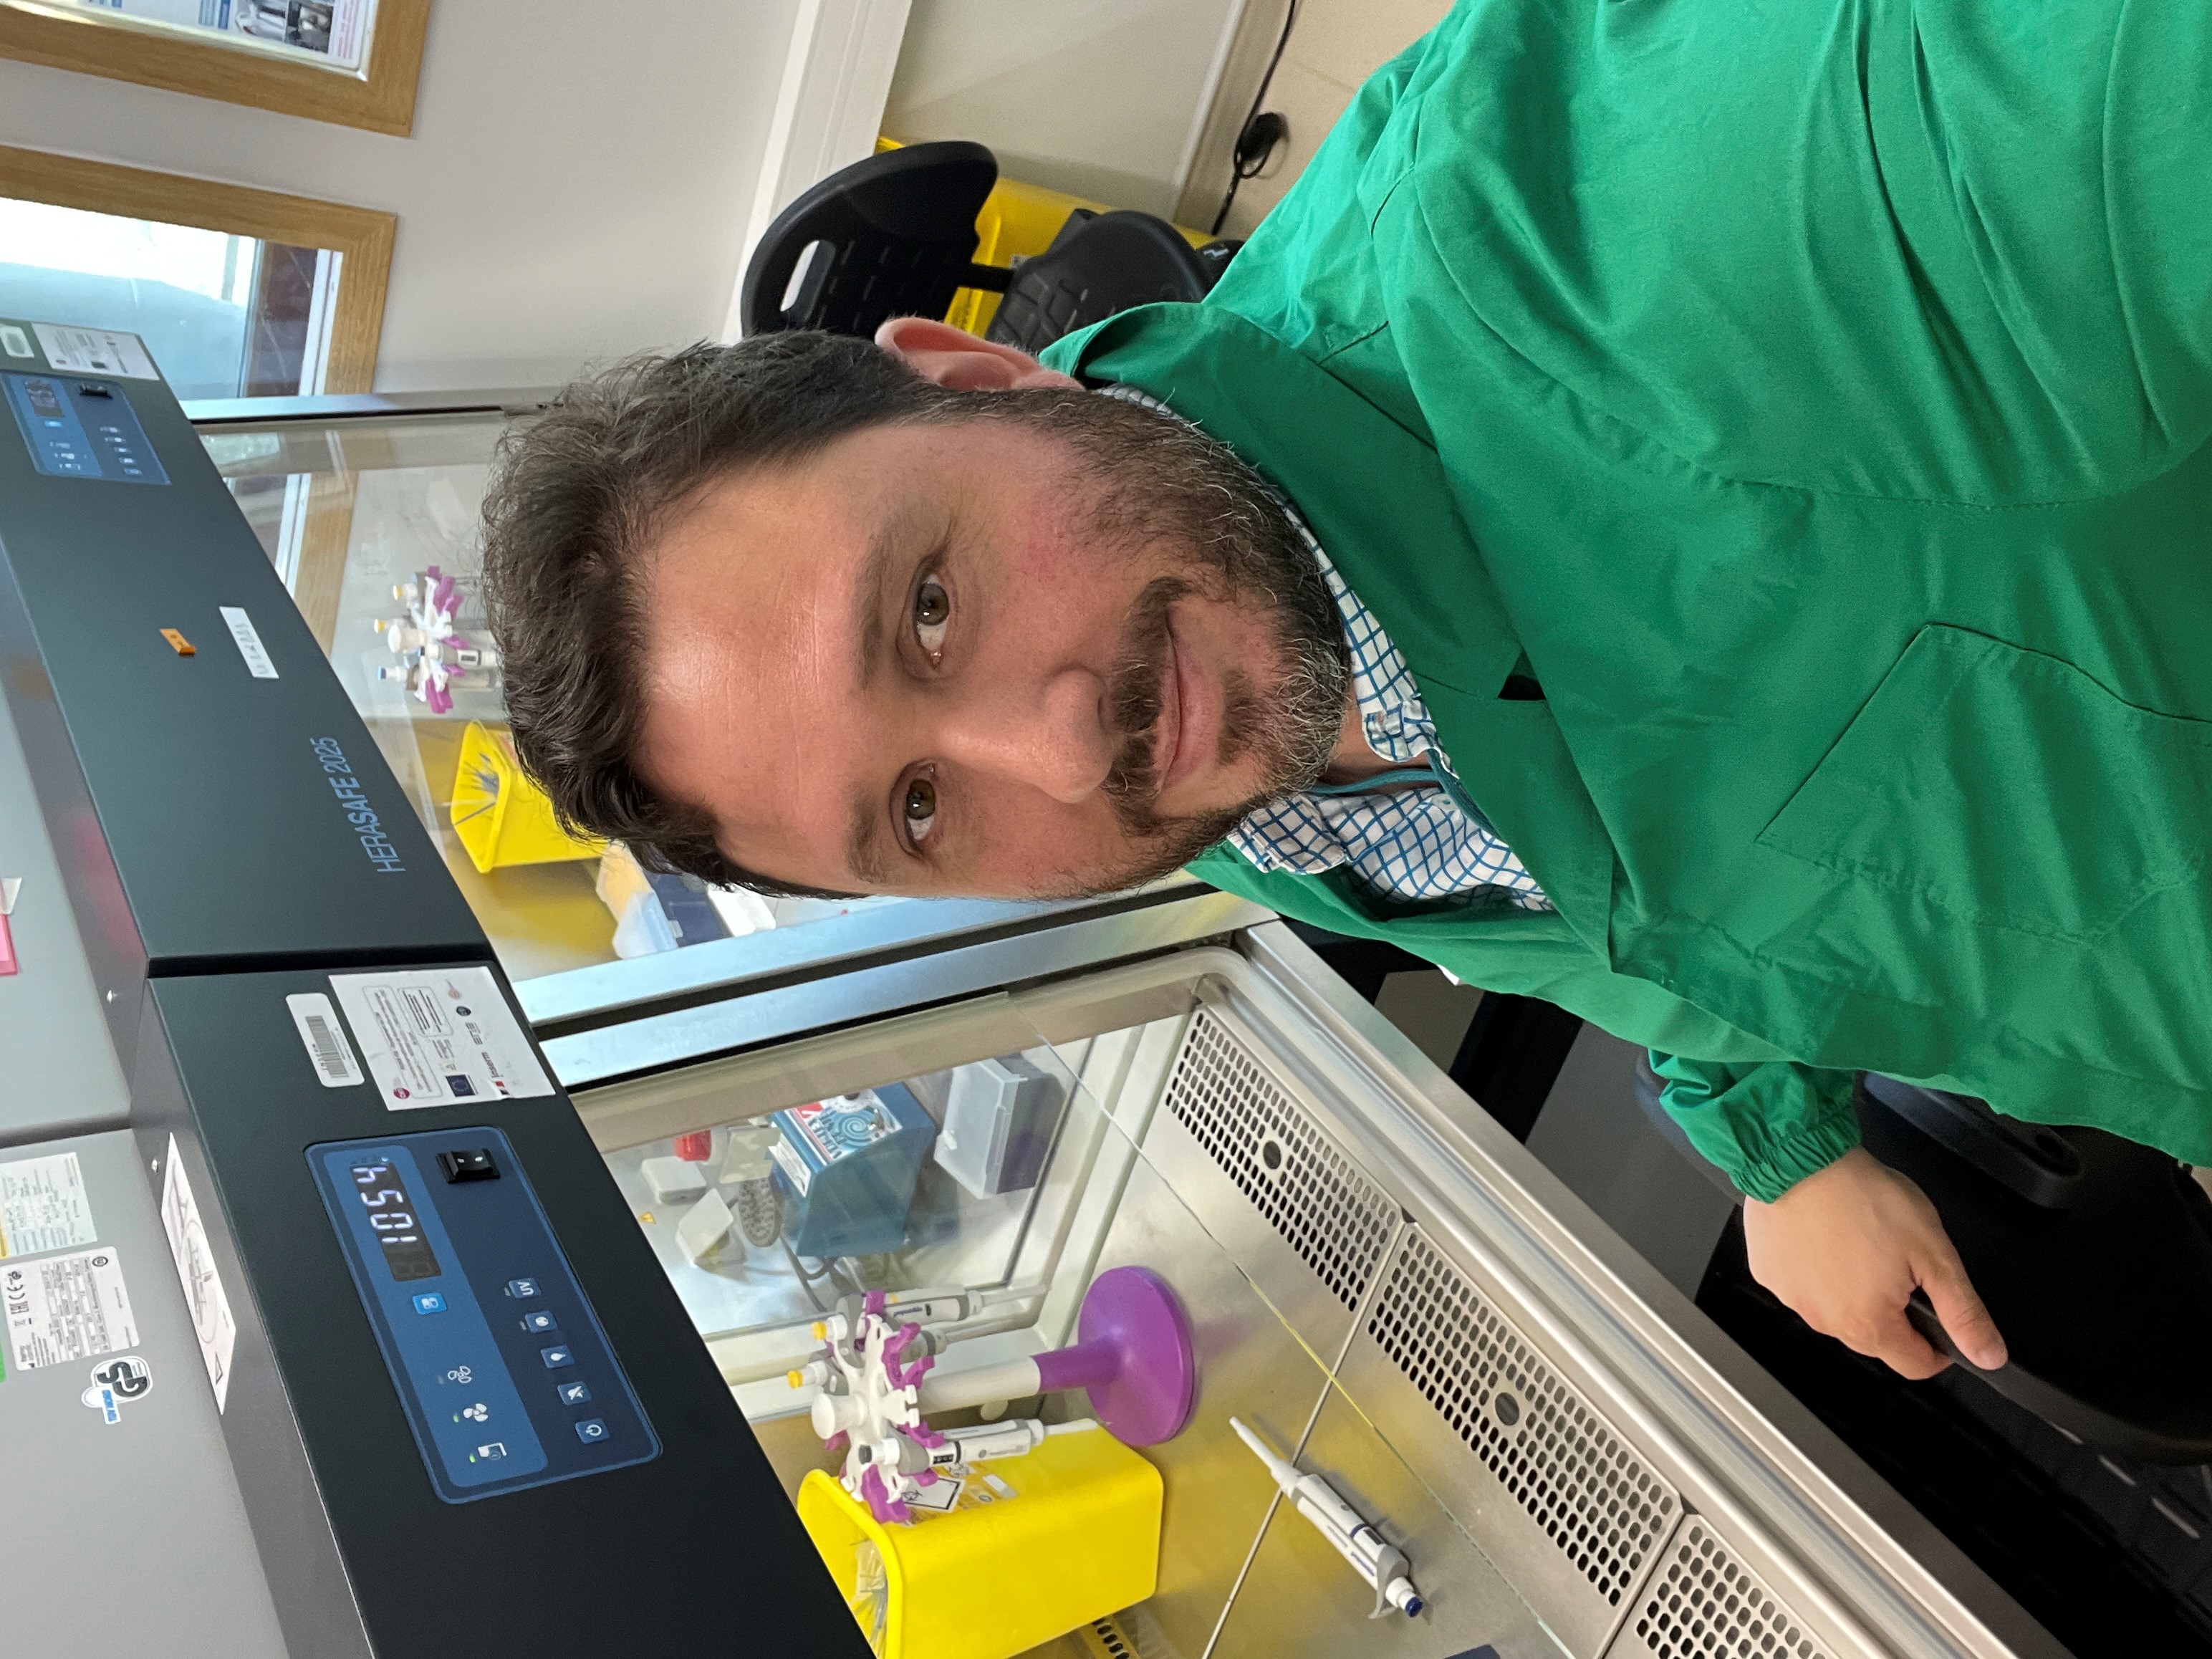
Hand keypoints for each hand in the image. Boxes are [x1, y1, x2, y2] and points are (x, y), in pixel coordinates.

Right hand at [1742, 1147, 2006, 1378]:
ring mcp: (1791, 1298)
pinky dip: (1814, 1268)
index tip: (1939, 1316)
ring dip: (1850, 1289)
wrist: (1800, 1158)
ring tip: (1857, 1240)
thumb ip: (1964, 1311)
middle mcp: (1825, 1322)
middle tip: (1896, 1260)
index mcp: (1870, 1325)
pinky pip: (1801, 1284)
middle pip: (1874, 1337)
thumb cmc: (1862, 1197)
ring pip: (1835, 1310)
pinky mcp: (1767, 1273)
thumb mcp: (1934, 1253)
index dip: (1939, 1346)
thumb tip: (1989, 1354)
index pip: (1915, 1364)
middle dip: (1892, 1309)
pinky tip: (1823, 1235)